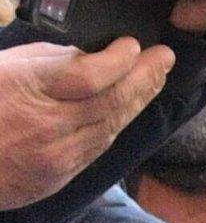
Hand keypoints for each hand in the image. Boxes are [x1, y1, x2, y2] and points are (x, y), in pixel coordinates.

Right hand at [0, 40, 169, 210]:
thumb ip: (43, 60)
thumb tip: (87, 55)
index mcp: (23, 89)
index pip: (89, 74)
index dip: (120, 60)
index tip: (134, 45)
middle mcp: (46, 126)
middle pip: (111, 102)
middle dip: (144, 78)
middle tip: (165, 58)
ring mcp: (55, 155)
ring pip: (110, 126)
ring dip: (137, 101)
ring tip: (154, 79)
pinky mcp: (57, 177)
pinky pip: (97, 147)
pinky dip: (115, 125)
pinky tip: (127, 109)